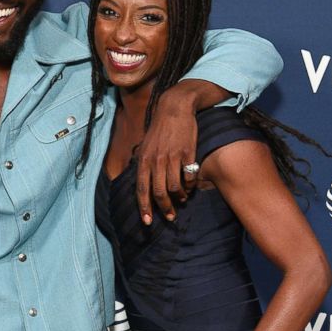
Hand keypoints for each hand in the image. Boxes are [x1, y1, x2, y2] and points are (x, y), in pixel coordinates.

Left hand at [134, 79, 227, 224]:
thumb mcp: (145, 146)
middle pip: (158, 192)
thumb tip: (141, 184)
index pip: (141, 189)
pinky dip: (189, 186)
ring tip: (182, 199)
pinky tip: (190, 186)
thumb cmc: (160, 130)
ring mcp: (171, 157)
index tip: (147, 222)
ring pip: (174, 187)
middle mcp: (155, 160)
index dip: (144, 207)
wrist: (174, 108)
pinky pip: (188, 177)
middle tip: (170, 216)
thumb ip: (143, 164)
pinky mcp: (187, 153)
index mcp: (143, 160)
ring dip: (179, 197)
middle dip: (164, 208)